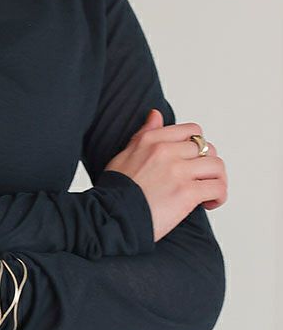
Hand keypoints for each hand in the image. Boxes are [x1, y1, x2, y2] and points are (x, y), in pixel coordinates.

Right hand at [104, 108, 227, 241]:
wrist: (112, 215)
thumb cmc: (116, 189)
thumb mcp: (125, 153)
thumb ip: (144, 133)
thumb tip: (156, 114)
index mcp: (151, 140)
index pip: (191, 130)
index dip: (197, 146)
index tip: (193, 160)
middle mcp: (166, 151)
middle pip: (208, 148)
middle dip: (208, 165)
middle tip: (201, 179)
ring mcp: (178, 171)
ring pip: (216, 166)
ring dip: (217, 179)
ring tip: (207, 192)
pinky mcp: (187, 193)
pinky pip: (218, 187)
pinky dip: (218, 196)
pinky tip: (208, 204)